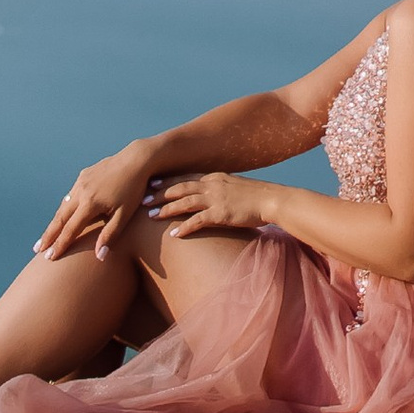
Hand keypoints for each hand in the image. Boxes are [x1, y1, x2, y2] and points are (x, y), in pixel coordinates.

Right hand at [35, 144, 157, 262]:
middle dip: (49, 235)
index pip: (70, 229)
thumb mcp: (125, 215)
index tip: (49, 258)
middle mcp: (81, 192)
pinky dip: (64, 207)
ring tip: (47, 236)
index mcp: (90, 203)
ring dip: (55, 222)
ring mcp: (81, 181)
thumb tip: (99, 257)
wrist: (135, 160)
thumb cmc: (133, 190)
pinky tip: (62, 215)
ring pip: (63, 205)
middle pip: (60, 218)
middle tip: (37, 250)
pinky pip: (71, 194)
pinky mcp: (84, 175)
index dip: (60, 245)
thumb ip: (110, 235)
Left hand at [143, 169, 262, 239]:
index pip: (184, 178)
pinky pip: (198, 221)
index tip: (151, 185)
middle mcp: (211, 185)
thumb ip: (218, 190)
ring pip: (184, 202)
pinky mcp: (221, 214)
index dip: (166, 181)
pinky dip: (184, 227)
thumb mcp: (233, 187)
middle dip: (159, 194)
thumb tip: (209, 197)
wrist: (271, 200)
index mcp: (213, 178)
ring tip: (150, 216)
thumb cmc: (254, 197)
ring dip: (165, 209)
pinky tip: (174, 234)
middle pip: (179, 188)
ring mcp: (216, 199)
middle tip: (142, 199)